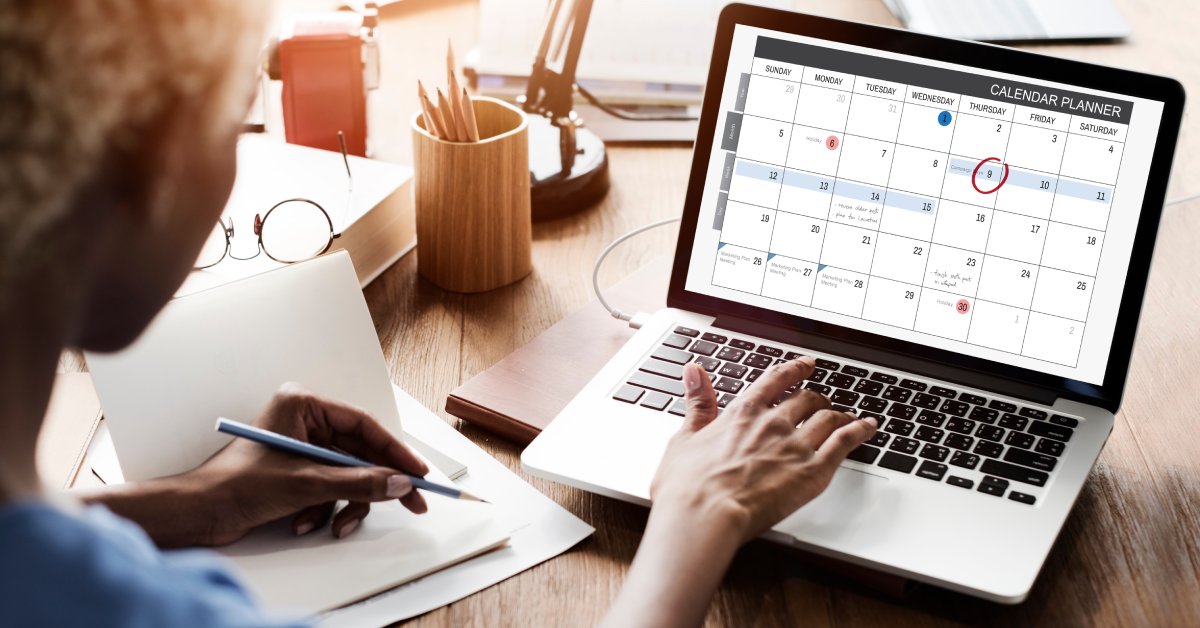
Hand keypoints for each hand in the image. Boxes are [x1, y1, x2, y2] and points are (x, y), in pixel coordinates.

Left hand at [90, 383, 429, 546]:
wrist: (196, 514)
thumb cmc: (235, 485)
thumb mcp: (306, 484)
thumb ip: (359, 482)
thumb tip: (399, 483)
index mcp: (303, 406)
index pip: (363, 425)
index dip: (395, 451)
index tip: (418, 472)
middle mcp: (304, 422)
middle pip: (360, 453)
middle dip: (377, 484)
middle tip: (411, 502)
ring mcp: (301, 449)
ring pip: (348, 476)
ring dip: (344, 504)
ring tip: (335, 525)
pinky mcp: (296, 473)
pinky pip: (330, 489)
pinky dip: (324, 510)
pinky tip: (304, 523)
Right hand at [602, 357, 876, 627]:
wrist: (704, 514)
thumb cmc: (688, 486)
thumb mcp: (684, 437)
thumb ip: (697, 403)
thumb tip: (694, 372)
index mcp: (743, 412)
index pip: (775, 380)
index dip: (793, 370)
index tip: (806, 365)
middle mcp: (773, 422)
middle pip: (806, 399)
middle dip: (817, 398)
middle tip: (822, 401)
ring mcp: (795, 445)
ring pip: (829, 418)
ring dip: (840, 414)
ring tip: (847, 416)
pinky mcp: (813, 471)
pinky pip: (845, 442)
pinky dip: (860, 431)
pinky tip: (868, 428)